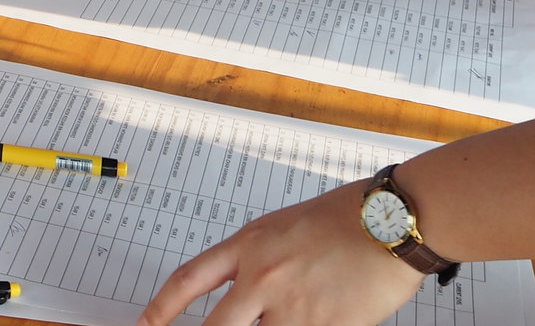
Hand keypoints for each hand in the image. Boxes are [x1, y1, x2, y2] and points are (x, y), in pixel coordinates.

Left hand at [137, 180, 424, 325]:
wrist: (390, 223)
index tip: (143, 324)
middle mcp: (263, 279)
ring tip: (287, 314)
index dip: (161, 308)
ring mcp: (293, 308)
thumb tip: (245, 304)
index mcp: (248, 247)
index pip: (189, 280)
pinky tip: (316, 318)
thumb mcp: (282, 231)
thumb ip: (256, 266)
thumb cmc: (344, 218)